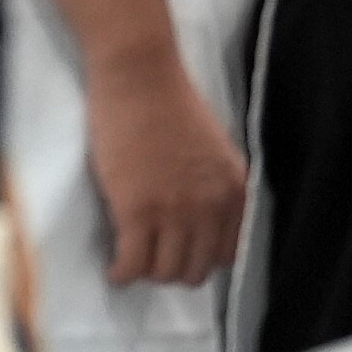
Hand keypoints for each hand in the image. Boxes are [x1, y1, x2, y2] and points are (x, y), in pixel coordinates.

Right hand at [85, 46, 251, 291]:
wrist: (141, 77)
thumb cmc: (171, 106)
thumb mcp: (215, 152)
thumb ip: (216, 190)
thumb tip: (201, 227)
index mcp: (235, 190)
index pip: (229, 255)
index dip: (201, 258)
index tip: (181, 253)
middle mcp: (212, 206)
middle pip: (196, 270)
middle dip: (172, 270)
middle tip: (151, 257)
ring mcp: (175, 210)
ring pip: (164, 273)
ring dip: (146, 272)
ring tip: (132, 259)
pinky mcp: (137, 210)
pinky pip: (132, 264)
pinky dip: (122, 274)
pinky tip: (116, 269)